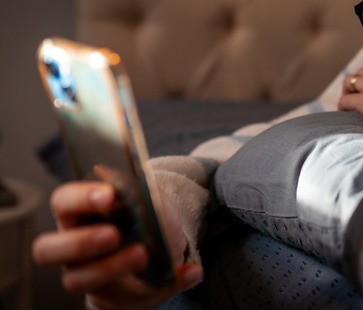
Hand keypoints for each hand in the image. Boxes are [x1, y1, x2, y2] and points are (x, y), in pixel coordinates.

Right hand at [32, 181, 201, 309]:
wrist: (161, 249)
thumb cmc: (146, 217)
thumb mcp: (149, 199)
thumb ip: (144, 193)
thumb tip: (143, 188)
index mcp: (78, 214)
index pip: (62, 202)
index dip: (80, 198)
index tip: (109, 195)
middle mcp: (71, 248)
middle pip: (49, 249)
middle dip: (81, 242)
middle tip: (113, 234)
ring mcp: (86, 276)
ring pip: (79, 280)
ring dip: (113, 267)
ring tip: (143, 255)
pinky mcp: (111, 299)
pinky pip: (130, 299)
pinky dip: (167, 283)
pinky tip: (189, 271)